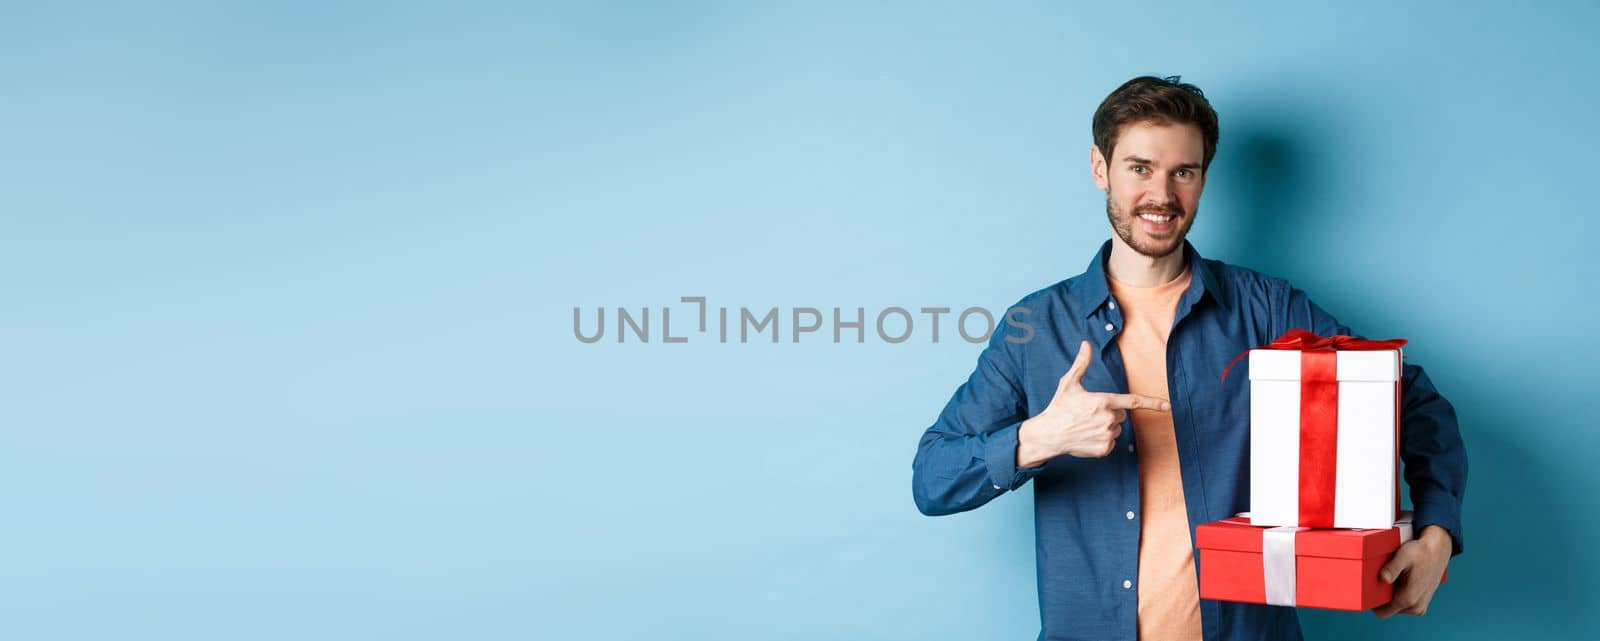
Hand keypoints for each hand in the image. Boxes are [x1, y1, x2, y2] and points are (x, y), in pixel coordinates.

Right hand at [1017, 340, 1169, 466]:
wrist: (1049, 434)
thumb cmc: (1059, 407)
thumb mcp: (1069, 383)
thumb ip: (1082, 364)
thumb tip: (1086, 344)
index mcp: (1103, 401)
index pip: (1133, 402)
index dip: (1153, 403)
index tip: (1168, 406)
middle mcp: (1108, 418)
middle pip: (1121, 414)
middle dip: (1111, 412)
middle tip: (1090, 413)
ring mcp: (1106, 435)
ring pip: (1116, 428)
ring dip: (1106, 426)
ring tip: (1086, 425)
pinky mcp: (1104, 449)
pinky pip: (1111, 442)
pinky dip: (1102, 440)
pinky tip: (1087, 436)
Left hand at [1373, 525, 1452, 617]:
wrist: (1438, 550)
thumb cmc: (1420, 552)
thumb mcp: (1404, 556)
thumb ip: (1392, 568)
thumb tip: (1383, 578)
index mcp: (1409, 599)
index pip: (1382, 612)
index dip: (1372, 603)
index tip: (1366, 590)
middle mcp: (1416, 607)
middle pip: (1388, 610)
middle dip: (1381, 598)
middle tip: (1379, 579)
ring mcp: (1420, 606)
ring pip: (1396, 607)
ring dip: (1391, 595)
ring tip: (1391, 578)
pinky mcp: (1422, 603)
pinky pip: (1403, 604)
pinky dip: (1399, 594)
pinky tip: (1399, 580)